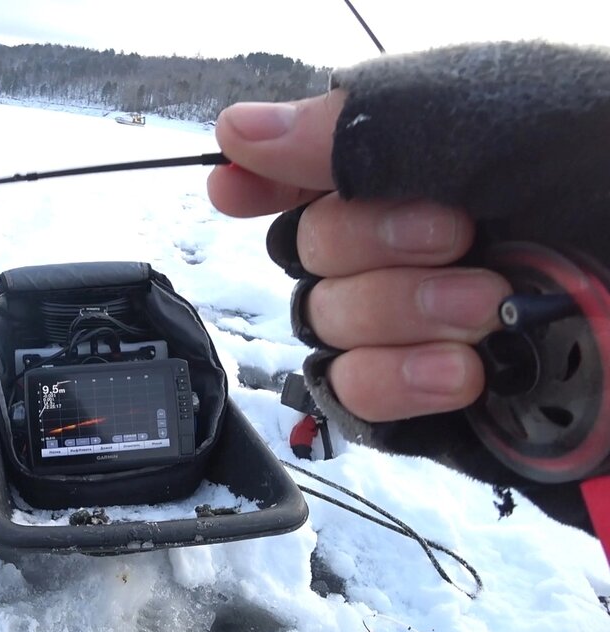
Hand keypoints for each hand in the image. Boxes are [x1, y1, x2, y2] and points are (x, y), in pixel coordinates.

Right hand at [206, 95, 510, 422]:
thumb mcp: (499, 132)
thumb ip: (368, 127)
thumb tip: (239, 132)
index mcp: (427, 164)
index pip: (308, 167)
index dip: (261, 179)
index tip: (233, 190)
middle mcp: (411, 243)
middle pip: (304, 247)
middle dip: (366, 242)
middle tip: (457, 237)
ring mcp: (413, 326)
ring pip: (323, 321)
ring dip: (396, 312)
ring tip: (485, 308)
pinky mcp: (426, 402)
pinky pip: (351, 394)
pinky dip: (394, 381)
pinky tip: (462, 371)